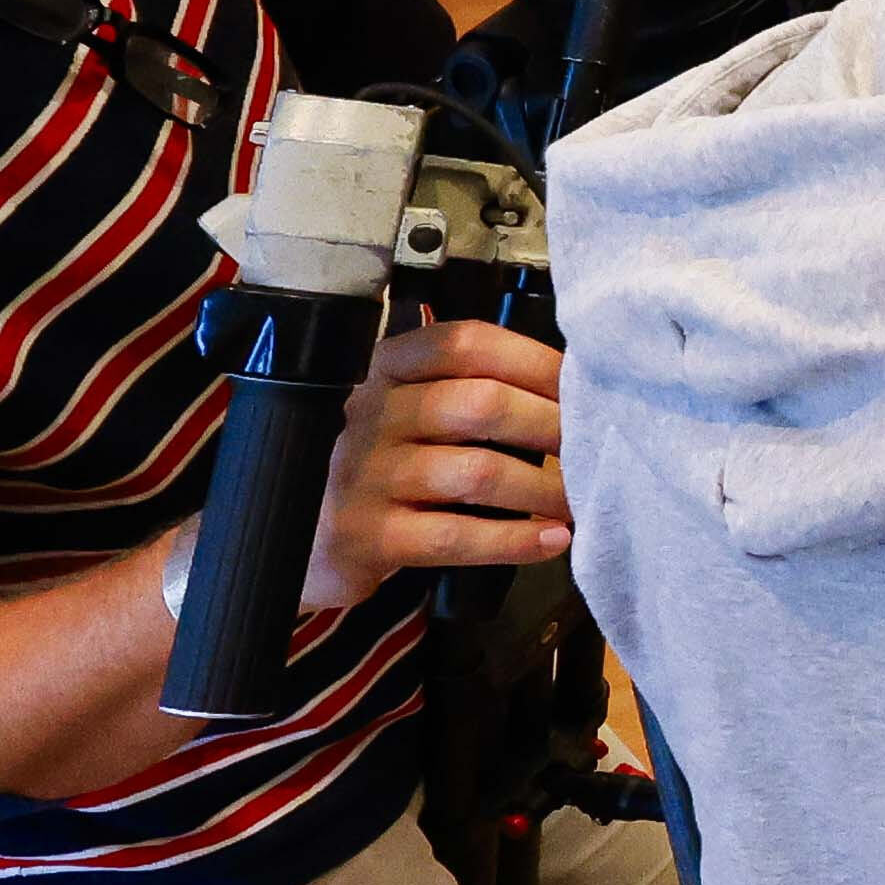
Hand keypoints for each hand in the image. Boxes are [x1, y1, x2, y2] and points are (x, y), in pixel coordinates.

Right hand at [306, 316, 573, 597]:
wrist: (288, 537)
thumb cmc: (373, 466)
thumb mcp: (402, 412)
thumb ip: (463, 391)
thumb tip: (572, 390)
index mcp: (385, 369)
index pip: (466, 344)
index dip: (535, 361)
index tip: (584, 386)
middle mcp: (370, 412)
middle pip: (481, 403)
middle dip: (553, 426)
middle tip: (596, 448)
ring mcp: (365, 475)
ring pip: (476, 472)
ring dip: (543, 488)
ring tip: (579, 499)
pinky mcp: (367, 536)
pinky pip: (456, 536)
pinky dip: (514, 540)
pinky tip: (552, 540)